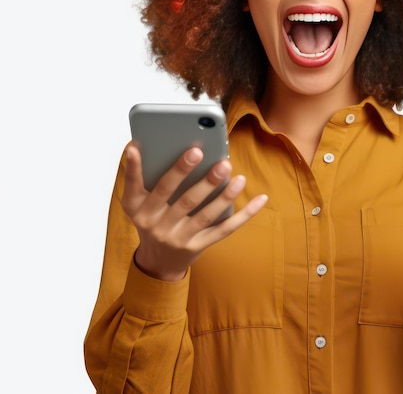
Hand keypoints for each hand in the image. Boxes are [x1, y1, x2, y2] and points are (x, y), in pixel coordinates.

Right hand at [121, 144, 267, 281]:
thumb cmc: (150, 219)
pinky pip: (225, 229)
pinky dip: (245, 214)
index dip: (136, 168)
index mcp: (139, 209)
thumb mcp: (136, 202)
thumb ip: (137, 176)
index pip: (138, 186)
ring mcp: (179, 237)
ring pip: (206, 215)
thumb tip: (137, 146)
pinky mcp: (198, 246)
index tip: (140, 147)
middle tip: (220, 161)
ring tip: (239, 177)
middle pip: (183, 200)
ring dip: (225, 195)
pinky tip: (260, 199)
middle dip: (203, 180)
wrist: (157, 262)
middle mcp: (157, 225)